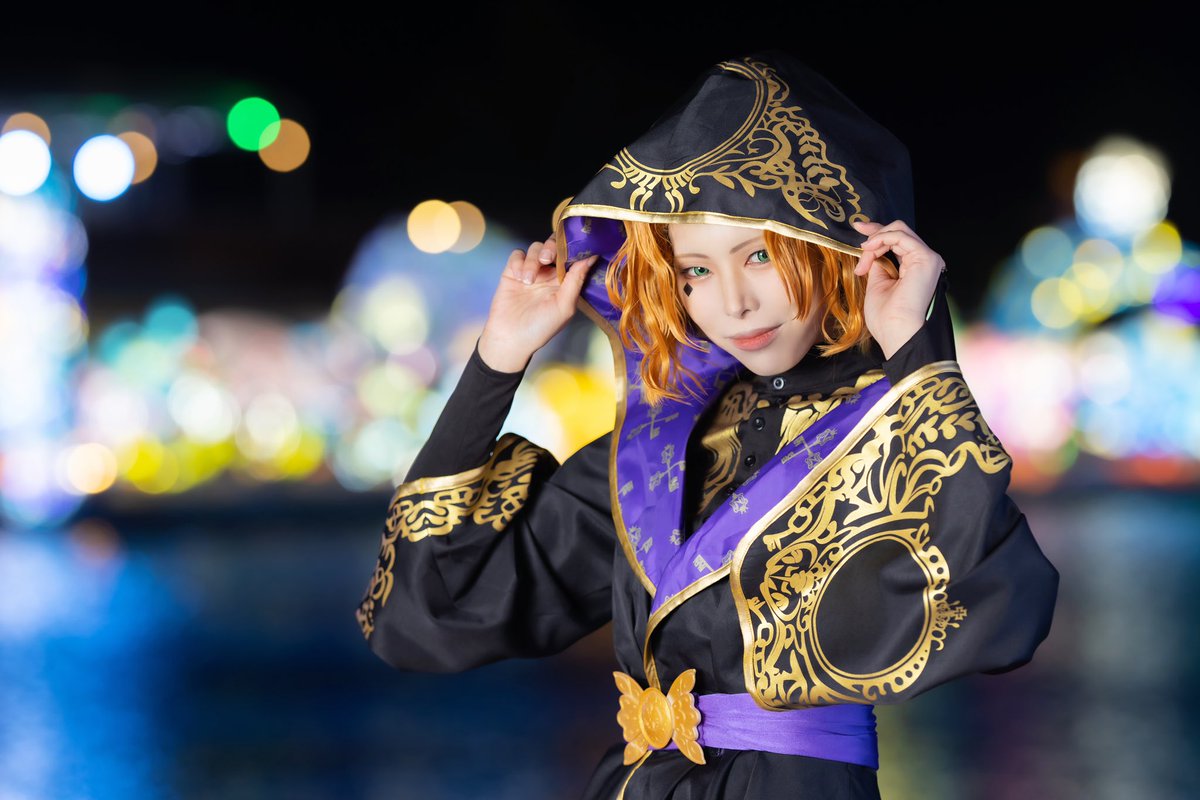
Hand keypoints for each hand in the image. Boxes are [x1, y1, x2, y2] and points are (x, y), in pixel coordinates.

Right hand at [477, 234, 598, 371]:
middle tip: (547, 259)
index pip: (573, 257)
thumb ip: (576, 280)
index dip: (574, 248)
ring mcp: (531, 271)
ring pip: (536, 248)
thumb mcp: (564, 306)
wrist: (510, 337)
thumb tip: (591, 257)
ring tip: (528, 281)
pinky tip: (519, 278)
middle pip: (554, 245)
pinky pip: (517, 254)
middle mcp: (550, 274)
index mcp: (566, 282)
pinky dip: (519, 262)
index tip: (574, 245)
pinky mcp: (513, 271)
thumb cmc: (541, 327)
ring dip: (533, 260)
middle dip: (552, 247)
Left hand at [850, 219, 944, 358]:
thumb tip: (870, 249)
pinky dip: (882, 239)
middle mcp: (924, 261)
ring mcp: (927, 259)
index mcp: (914, 267)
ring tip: (863, 261)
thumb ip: (878, 263)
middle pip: (899, 231)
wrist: (896, 332)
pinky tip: (870, 251)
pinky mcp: (927, 258)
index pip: (897, 241)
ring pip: (899, 230)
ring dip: (875, 242)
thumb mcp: (877, 283)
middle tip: (858, 240)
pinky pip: (901, 236)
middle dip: (875, 232)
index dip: (878, 232)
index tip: (858, 228)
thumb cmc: (886, 318)